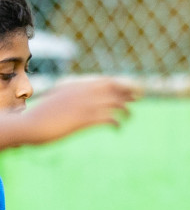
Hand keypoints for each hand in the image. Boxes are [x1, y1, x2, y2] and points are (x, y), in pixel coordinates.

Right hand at [19, 78, 138, 144]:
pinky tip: (117, 129)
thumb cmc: (44, 114)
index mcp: (77, 86)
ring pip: (116, 103)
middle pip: (115, 88)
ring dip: (126, 110)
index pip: (106, 80)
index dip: (121, 83)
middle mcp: (83, 92)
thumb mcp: (60, 100)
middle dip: (129, 92)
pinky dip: (117, 123)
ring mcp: (85, 105)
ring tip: (129, 117)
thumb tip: (85, 98)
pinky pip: (109, 119)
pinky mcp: (84, 119)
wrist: (30, 124)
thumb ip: (74, 96)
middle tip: (139, 97)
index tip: (132, 88)